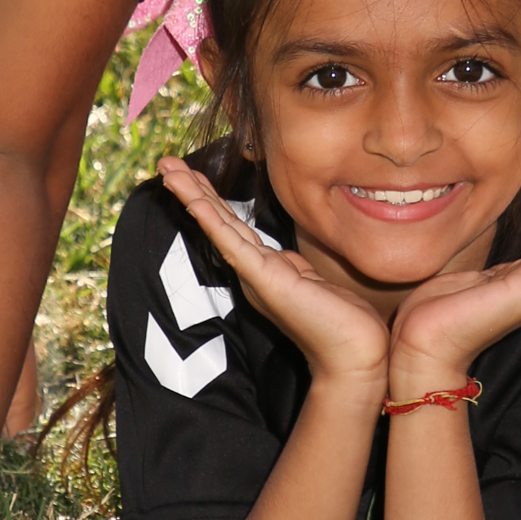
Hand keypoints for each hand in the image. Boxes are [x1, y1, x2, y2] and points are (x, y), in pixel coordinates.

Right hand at [158, 160, 390, 395]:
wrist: (355, 357)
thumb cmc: (342, 321)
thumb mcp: (313, 280)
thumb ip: (295, 265)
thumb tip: (285, 254)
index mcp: (264, 269)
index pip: (231, 225)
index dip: (210, 197)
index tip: (189, 172)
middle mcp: (254, 271)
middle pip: (218, 221)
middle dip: (191, 189)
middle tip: (165, 162)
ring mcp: (256, 275)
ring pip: (219, 227)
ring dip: (192, 196)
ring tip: (168, 171)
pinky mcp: (265, 280)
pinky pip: (232, 243)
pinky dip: (211, 220)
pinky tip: (193, 201)